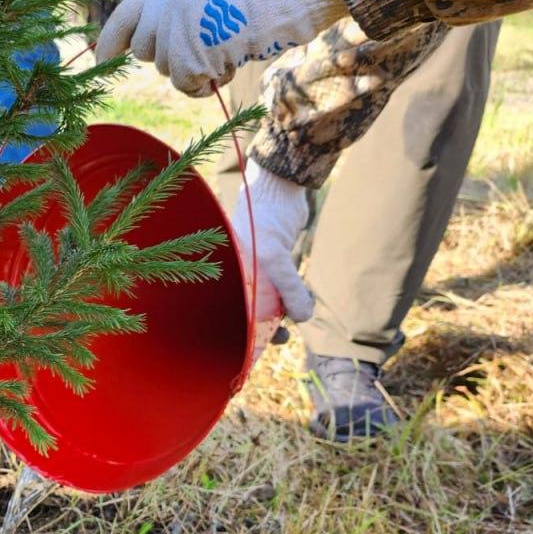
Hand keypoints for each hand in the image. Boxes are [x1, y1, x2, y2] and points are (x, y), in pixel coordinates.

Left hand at [96, 0, 346, 95]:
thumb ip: (183, 3)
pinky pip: (186, 85)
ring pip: (167, 71)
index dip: (111, 41)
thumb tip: (166, 45)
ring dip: (194, 70)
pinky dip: (203, 84)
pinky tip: (228, 66)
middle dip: (170, 57)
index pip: (124, 15)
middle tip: (208, 46)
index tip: (101, 60)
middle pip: (145, 51)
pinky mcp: (191, 55)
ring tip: (229, 47)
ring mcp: (174, 29)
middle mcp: (163, 4)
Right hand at [231, 160, 312, 326]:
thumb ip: (289, 289)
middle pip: (248, 310)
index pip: (227, 312)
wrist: (280, 186)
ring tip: (299, 313)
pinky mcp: (275, 264)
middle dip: (265, 327)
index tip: (256, 347)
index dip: (240, 331)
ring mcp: (256, 269)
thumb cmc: (266, 218)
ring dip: (284, 313)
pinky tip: (306, 300)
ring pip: (268, 302)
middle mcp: (237, 274)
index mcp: (226, 275)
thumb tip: (303, 317)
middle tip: (282, 337)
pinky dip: (294, 298)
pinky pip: (282, 290)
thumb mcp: (274, 257)